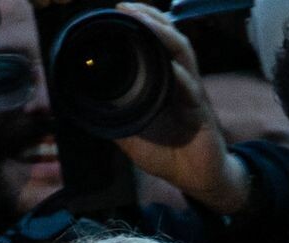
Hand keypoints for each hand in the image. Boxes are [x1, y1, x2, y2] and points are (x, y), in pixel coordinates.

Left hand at [110, 2, 250, 214]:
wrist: (195, 178)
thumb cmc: (167, 153)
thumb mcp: (132, 135)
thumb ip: (115, 119)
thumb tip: (87, 108)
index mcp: (164, 83)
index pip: (155, 43)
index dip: (141, 23)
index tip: (119, 9)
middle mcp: (180, 81)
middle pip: (170, 38)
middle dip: (151, 18)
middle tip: (127, 6)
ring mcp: (192, 95)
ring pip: (183, 55)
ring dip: (165, 37)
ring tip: (147, 22)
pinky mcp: (201, 114)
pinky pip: (192, 91)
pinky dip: (182, 78)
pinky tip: (173, 69)